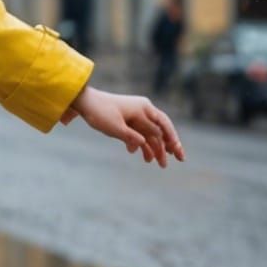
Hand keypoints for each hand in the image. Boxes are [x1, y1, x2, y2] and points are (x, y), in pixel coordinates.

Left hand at [60, 84, 184, 166]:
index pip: (161, 128)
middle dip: (170, 145)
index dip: (170, 141)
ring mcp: (137, 115)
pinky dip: (141, 144)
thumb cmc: (100, 113)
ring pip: (150, 133)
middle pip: (161, 130)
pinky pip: (140, 133)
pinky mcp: (129, 120)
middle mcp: (144, 110)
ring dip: (155, 148)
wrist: (85, 102)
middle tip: (181, 159)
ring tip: (159, 163)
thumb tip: (145, 144)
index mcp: (143, 109)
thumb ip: (130, 137)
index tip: (176, 154)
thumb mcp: (115, 128)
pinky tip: (141, 156)